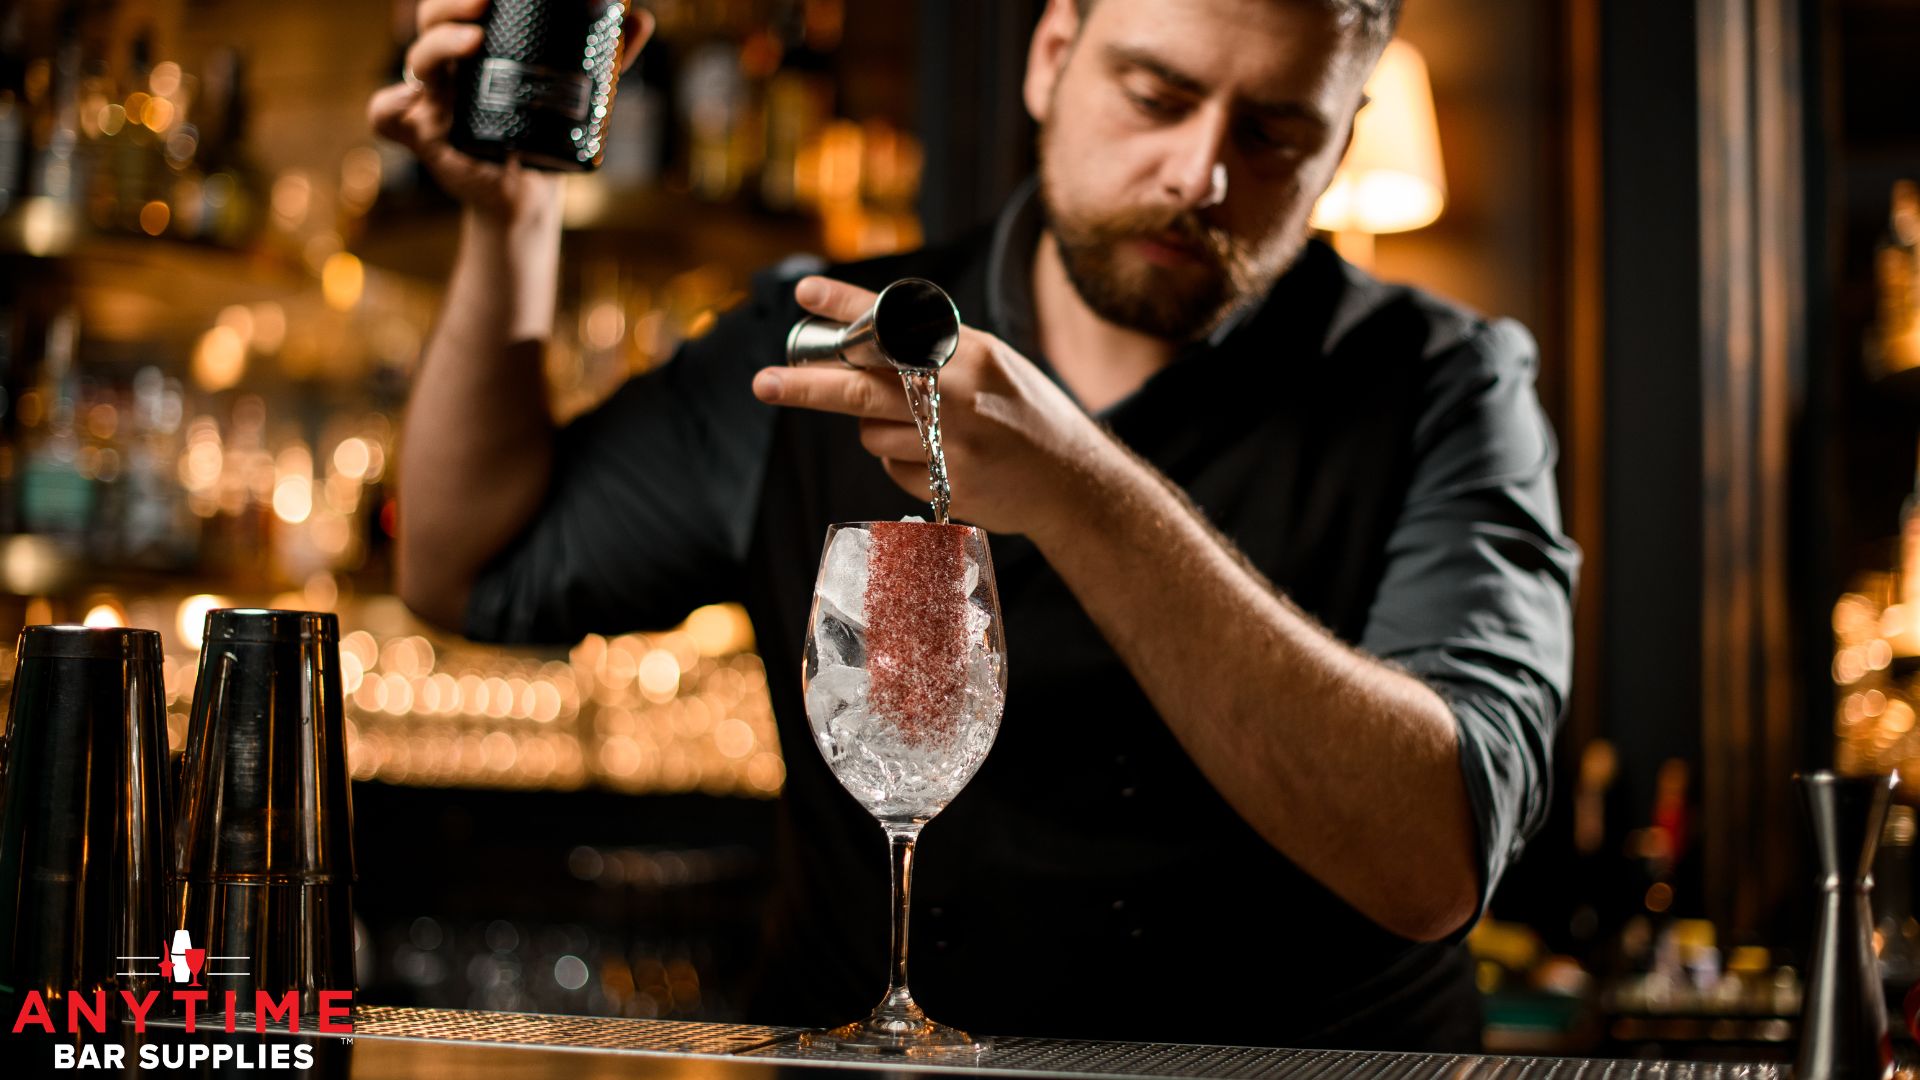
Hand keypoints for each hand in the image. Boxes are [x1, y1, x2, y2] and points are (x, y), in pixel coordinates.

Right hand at [367, 0, 652, 219]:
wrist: (527, 195)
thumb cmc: (541, 134)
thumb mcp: (578, 94)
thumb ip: (606, 58)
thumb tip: (641, 20)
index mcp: (476, 51)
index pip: (457, 7)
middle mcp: (449, 71)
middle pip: (431, 23)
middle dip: (451, 6)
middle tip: (485, 3)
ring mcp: (432, 103)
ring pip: (416, 62)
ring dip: (438, 46)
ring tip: (473, 42)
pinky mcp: (424, 138)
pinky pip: (387, 118)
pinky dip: (389, 109)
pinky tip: (411, 105)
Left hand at [751, 276, 1118, 538]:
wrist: (1075, 482)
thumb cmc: (1026, 415)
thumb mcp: (993, 365)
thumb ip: (934, 355)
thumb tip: (860, 347)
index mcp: (969, 352)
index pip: (896, 322)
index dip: (847, 307)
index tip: (805, 295)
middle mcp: (959, 394)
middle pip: (862, 388)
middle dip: (806, 385)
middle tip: (763, 383)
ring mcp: (953, 443)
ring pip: (872, 434)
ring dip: (877, 431)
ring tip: (925, 432)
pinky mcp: (948, 484)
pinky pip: (893, 469)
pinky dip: (903, 464)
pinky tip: (942, 461)